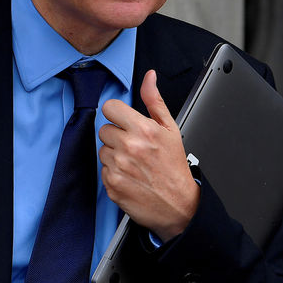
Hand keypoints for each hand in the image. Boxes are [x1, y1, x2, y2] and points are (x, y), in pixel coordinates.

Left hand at [98, 70, 199, 240]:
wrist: (179, 205)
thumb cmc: (174, 166)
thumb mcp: (170, 129)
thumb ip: (155, 101)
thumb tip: (149, 77)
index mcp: (143, 129)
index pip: (110, 108)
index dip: (117, 114)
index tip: (124, 122)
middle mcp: (129, 147)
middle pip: (104, 129)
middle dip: (117, 136)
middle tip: (134, 146)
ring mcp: (119, 167)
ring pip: (103, 150)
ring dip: (115, 155)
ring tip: (134, 163)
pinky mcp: (112, 185)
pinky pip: (103, 170)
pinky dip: (114, 173)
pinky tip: (130, 176)